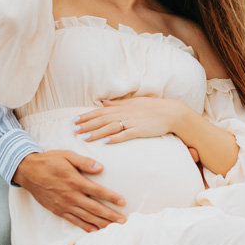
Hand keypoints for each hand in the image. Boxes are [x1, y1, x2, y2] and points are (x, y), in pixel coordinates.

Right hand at [13, 150, 126, 232]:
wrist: (28, 172)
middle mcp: (70, 195)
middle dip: (110, 215)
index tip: (123, 202)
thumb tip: (101, 168)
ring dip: (101, 223)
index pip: (98, 191)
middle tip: (123, 221)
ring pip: (86, 217)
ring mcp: (64, 205)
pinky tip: (94, 231)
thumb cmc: (49, 161)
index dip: (111, 197)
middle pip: (94, 208)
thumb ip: (84, 162)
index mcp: (74, 181)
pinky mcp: (58, 210)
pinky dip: (85, 227)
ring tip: (113, 228)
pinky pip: (74, 221)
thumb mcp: (67, 155)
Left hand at [75, 97, 190, 143]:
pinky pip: (125, 135)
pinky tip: (106, 142)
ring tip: (84, 138)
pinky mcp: (140, 131)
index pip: (100, 111)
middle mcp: (124, 113)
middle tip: (73, 130)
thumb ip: (116, 103)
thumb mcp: (133, 102)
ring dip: (97, 133)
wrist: (170, 113)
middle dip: (87, 125)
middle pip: (102, 119)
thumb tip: (102, 102)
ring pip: (110, 127)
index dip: (86, 116)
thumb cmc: (151, 108)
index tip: (74, 120)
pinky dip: (115, 138)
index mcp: (122, 107)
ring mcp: (132, 122)